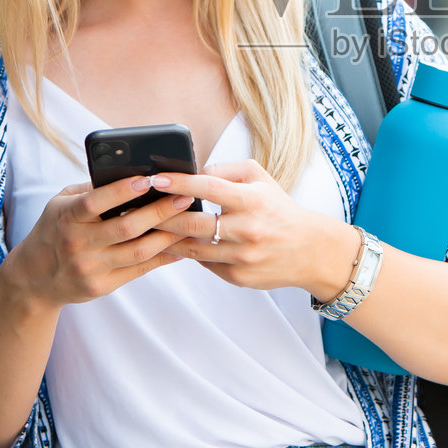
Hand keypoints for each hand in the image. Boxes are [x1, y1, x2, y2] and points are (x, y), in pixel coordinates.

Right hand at [4, 176, 194, 307]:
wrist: (32, 279)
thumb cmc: (54, 230)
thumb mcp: (60, 205)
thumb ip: (90, 190)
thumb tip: (130, 172)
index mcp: (66, 217)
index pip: (95, 202)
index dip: (122, 190)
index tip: (150, 179)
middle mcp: (77, 244)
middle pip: (126, 227)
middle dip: (160, 212)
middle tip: (185, 197)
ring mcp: (89, 268)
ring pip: (138, 251)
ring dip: (169, 236)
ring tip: (190, 220)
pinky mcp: (101, 287)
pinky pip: (139, 271)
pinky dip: (163, 257)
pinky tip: (180, 246)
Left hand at [153, 161, 358, 297]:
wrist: (309, 250)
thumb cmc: (278, 208)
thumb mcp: (260, 178)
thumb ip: (226, 170)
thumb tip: (193, 173)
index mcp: (252, 200)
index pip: (209, 187)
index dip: (179, 182)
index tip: (156, 179)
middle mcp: (247, 229)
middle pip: (192, 224)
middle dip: (161, 216)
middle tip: (139, 210)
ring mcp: (242, 257)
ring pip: (192, 249)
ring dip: (168, 239)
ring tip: (148, 230)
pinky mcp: (238, 277)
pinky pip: (204, 263)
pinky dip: (189, 253)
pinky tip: (175, 245)